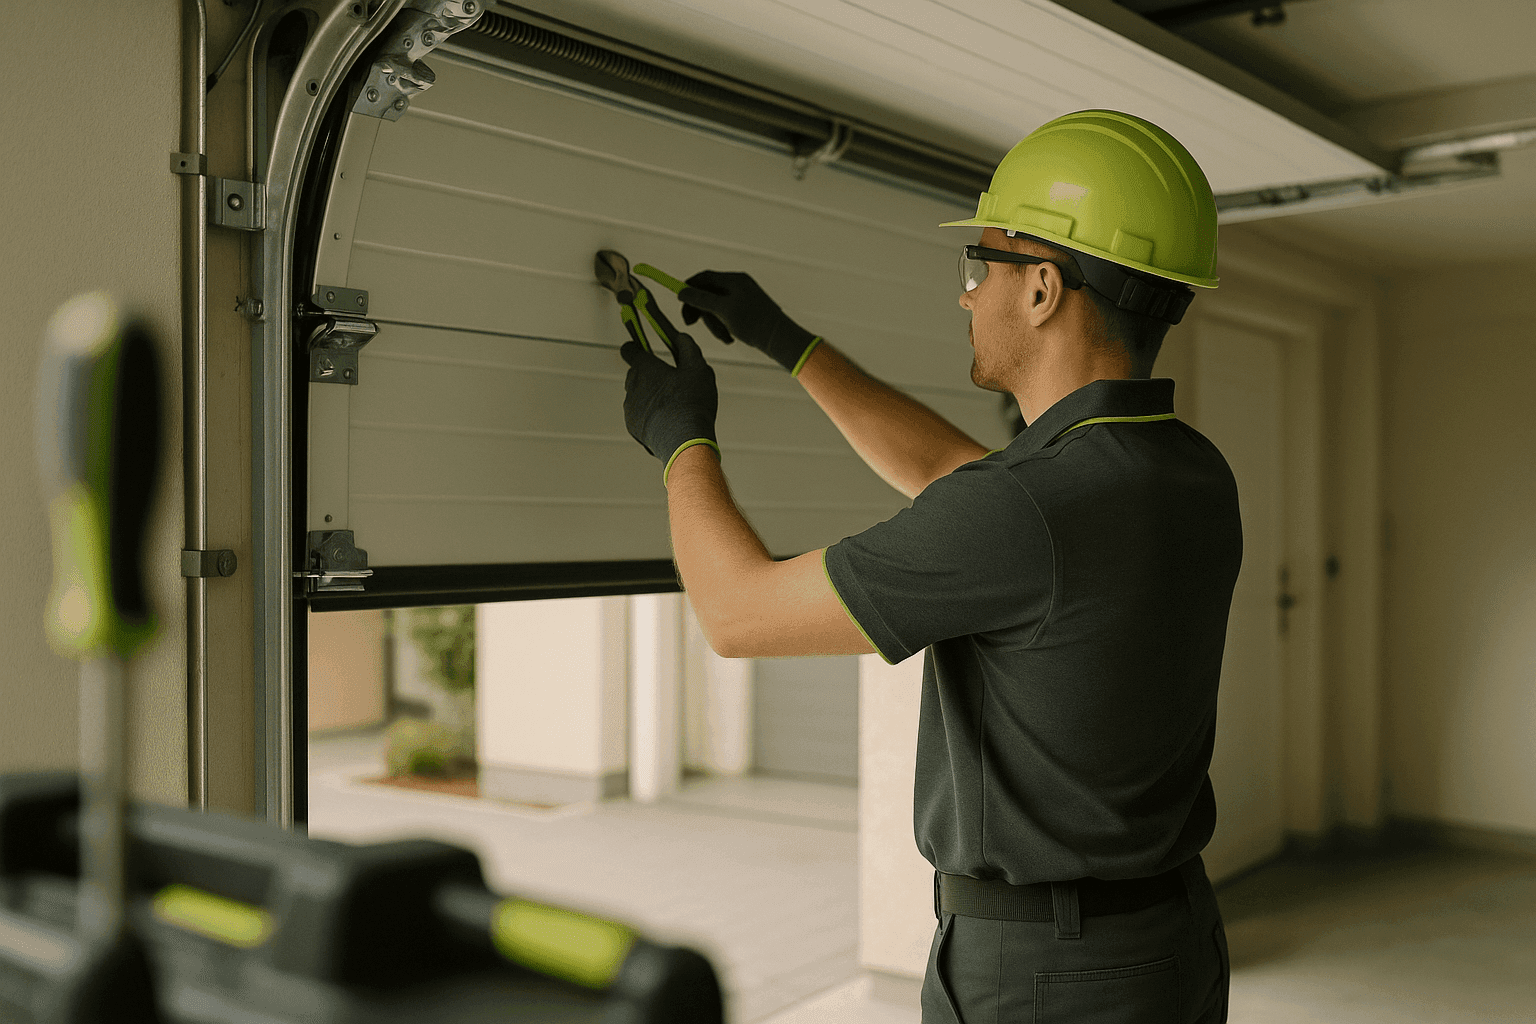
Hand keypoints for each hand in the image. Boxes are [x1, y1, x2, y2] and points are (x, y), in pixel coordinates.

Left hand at [621, 331, 719, 483]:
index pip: (629, 349)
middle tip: (672, 379)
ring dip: (652, 396)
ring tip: (676, 405)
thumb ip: (688, 348)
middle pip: (636, 373)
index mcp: (644, 368)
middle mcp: (632, 387)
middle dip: (651, 374)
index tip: (645, 347)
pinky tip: (671, 422)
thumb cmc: (692, 403)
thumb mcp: (698, 369)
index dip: (637, 346)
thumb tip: (680, 337)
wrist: (685, 443)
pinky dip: (652, 416)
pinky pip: (641, 415)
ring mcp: (630, 409)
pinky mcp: (633, 428)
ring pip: (639, 395)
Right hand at [678, 271, 821, 374]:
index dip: (689, 288)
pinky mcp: (748, 311)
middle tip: (691, 324)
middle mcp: (739, 285)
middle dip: (701, 311)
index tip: (680, 302)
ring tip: (723, 336)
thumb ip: (700, 300)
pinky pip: (728, 316)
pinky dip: (725, 327)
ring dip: (714, 323)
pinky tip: (731, 338)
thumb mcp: (722, 310)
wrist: (780, 339)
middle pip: (709, 293)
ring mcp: (744, 298)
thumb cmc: (753, 323)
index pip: (704, 277)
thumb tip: (681, 291)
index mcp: (734, 280)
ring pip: (718, 308)